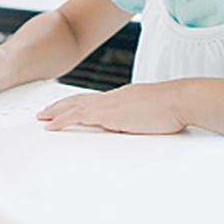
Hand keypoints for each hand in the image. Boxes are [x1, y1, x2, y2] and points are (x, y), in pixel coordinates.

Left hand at [37, 81, 187, 133]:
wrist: (181, 100)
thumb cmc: (176, 108)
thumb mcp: (156, 113)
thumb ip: (144, 117)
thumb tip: (143, 126)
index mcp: (124, 97)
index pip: (95, 99)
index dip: (78, 104)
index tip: (67, 109)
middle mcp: (114, 97)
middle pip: (80, 99)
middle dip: (61, 106)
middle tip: (44, 113)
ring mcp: (110, 104)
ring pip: (75, 106)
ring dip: (56, 112)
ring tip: (42, 118)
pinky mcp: (109, 114)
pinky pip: (78, 116)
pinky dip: (62, 119)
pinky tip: (51, 126)